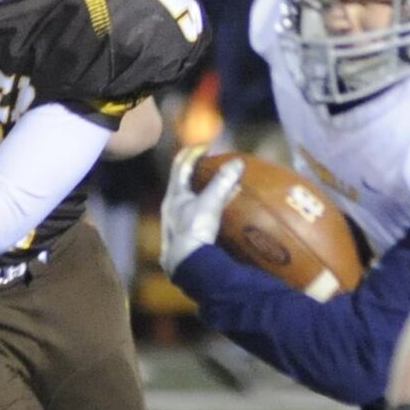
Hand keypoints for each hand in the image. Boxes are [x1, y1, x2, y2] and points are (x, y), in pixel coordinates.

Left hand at [159, 146, 241, 275]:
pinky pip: (196, 216)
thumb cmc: (194, 229)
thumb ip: (222, 182)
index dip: (191, 153)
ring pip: (188, 201)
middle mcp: (171, 208)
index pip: (180, 166)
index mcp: (174, 196)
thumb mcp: (210, 202)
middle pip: (182, 184)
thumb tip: (237, 162)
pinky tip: (219, 213)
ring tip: (217, 186)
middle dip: (195, 172)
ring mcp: (177, 224)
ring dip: (201, 191)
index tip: (204, 145)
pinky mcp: (184, 238)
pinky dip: (207, 208)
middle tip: (210, 164)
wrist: (187, 264)